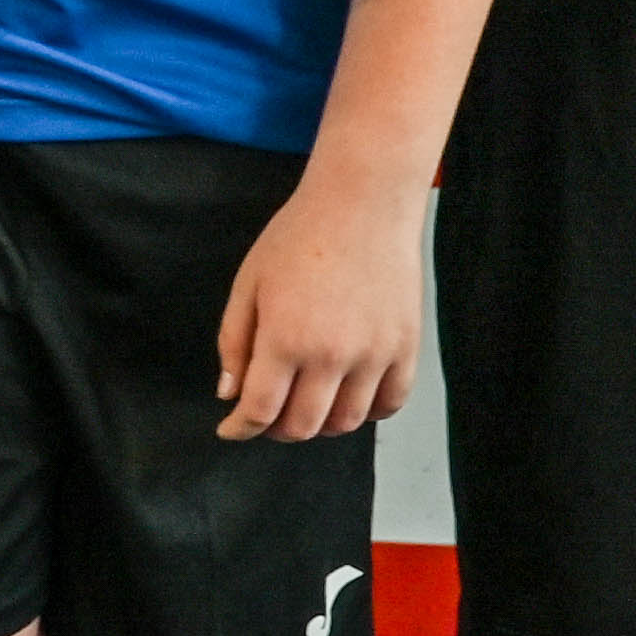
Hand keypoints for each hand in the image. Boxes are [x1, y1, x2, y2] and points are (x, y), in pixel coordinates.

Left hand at [217, 171, 424, 441]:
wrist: (362, 206)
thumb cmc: (300, 238)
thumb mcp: (248, 285)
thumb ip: (235, 343)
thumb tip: (229, 393)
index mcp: (286, 339)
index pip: (259, 410)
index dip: (240, 428)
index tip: (231, 429)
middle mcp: (333, 355)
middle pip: (303, 425)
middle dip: (276, 429)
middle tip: (265, 417)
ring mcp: (375, 354)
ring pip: (347, 422)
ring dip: (320, 425)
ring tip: (305, 406)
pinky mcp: (406, 348)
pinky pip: (389, 403)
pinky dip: (366, 412)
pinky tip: (347, 398)